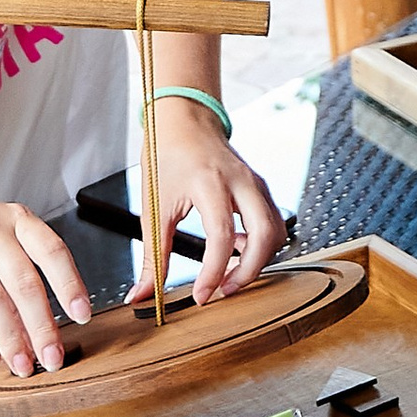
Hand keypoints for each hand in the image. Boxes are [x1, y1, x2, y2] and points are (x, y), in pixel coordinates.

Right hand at [0, 176, 92, 376]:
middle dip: (43, 328)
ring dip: (12, 339)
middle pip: (25, 284)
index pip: (52, 252)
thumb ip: (20, 262)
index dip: (71, 286)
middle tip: (53, 359)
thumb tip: (42, 320)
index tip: (82, 316)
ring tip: (22, 365)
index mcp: (15, 218)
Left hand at [131, 95, 286, 307]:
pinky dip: (261, 245)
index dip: (214, 272)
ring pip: (276, 232)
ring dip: (258, 260)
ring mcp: (256, 184)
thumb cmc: (168, 156)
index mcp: (210, 182)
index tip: (202, 295)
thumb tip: (141, 295)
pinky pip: (273, 224)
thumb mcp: (154, 207)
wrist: (185, 121)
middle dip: (249, 271)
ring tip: (229, 273)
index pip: (221, 236)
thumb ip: (152, 256)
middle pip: (266, 235)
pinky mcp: (261, 190)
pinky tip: (236, 249)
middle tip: (224, 291)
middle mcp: (241, 182)